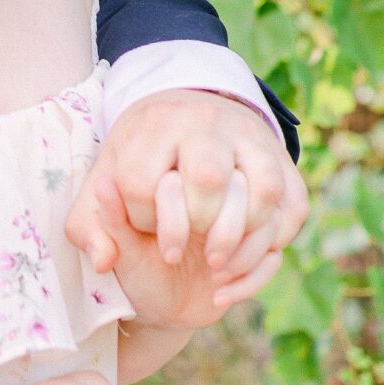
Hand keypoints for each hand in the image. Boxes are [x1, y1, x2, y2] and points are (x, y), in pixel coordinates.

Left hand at [67, 90, 307, 318]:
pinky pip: (292, 205)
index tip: (147, 229)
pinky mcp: (282, 161)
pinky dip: (274, 240)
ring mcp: (252, 139)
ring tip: (215, 261)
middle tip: (183, 249)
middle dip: (195, 226)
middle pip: (210, 177)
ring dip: (242, 238)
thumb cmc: (140, 166)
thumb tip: (104, 261)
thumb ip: (91, 226)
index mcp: (154, 124)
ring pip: (264, 188)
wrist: (186, 125)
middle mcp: (206, 123)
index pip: (145, 181)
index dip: (145, 220)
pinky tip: (244, 258)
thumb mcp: (103, 188)